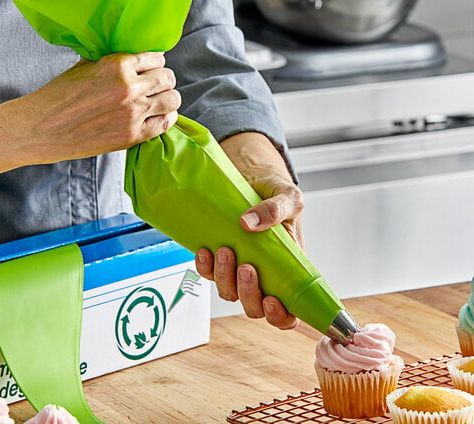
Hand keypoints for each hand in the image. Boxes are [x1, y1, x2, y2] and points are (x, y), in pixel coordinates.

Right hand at [0, 51, 179, 208]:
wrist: (40, 128)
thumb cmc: (58, 95)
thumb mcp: (85, 65)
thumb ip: (112, 60)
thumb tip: (131, 55)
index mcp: (117, 65)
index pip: (155, 58)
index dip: (155, 62)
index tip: (152, 67)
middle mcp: (129, 88)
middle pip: (167, 78)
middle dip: (164, 79)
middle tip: (158, 83)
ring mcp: (133, 113)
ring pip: (172, 100)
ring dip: (169, 97)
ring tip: (161, 99)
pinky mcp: (132, 136)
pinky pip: (164, 124)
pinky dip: (167, 118)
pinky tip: (161, 115)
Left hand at [195, 132, 303, 329]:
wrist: (252, 176)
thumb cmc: (276, 192)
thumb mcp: (288, 197)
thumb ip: (276, 209)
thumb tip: (249, 223)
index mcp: (288, 270)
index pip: (289, 310)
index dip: (280, 317)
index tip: (271, 301)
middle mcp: (263, 274)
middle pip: (254, 306)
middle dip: (248, 294)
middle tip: (246, 268)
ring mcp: (238, 266)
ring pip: (229, 292)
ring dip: (225, 278)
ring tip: (226, 250)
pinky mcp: (218, 256)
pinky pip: (208, 272)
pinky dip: (204, 266)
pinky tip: (205, 250)